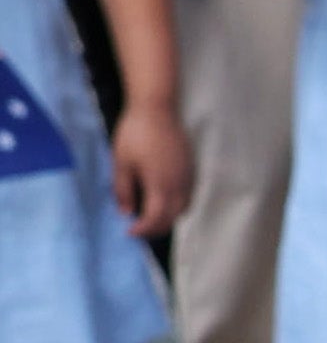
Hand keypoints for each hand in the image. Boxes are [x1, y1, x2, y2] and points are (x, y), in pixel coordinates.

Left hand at [106, 102, 183, 238]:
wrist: (156, 109)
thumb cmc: (134, 134)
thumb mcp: (121, 163)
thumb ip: (123, 190)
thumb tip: (126, 212)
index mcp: (160, 184)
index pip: (155, 217)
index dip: (142, 229)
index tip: (129, 233)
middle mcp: (178, 183)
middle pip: (173, 217)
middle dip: (156, 228)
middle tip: (139, 230)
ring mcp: (187, 176)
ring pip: (183, 208)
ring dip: (168, 217)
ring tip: (150, 218)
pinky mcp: (190, 169)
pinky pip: (187, 196)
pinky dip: (175, 205)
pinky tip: (162, 200)